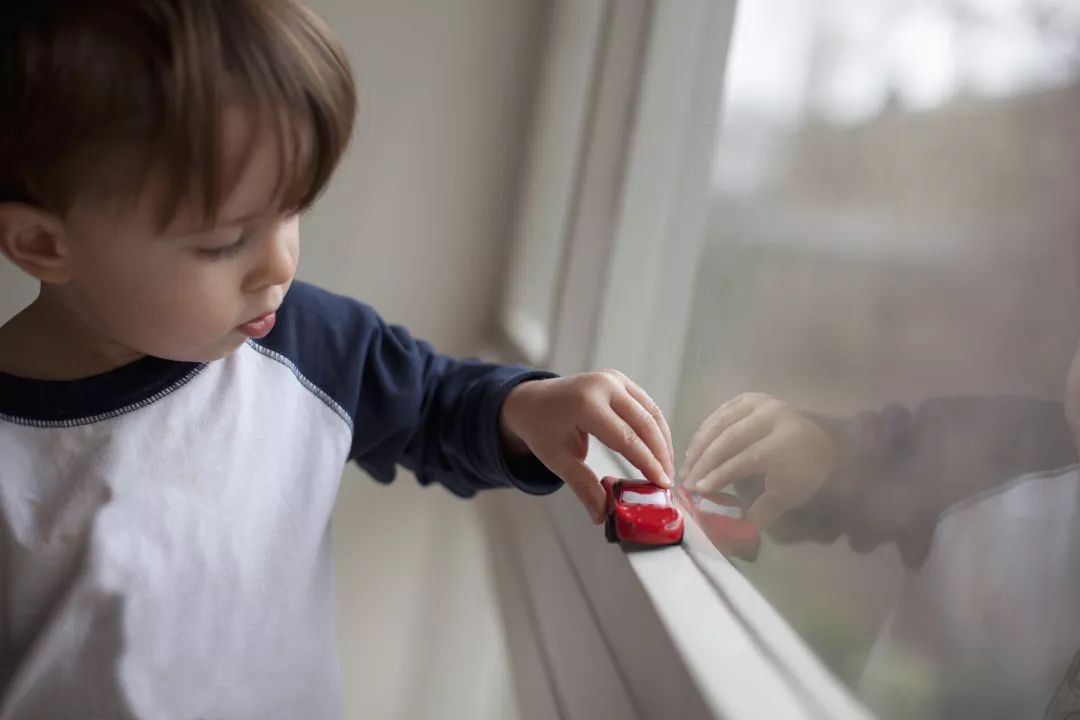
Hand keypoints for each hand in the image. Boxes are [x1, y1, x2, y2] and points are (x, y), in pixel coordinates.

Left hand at [500, 370, 674, 523]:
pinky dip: (655, 428)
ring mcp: (613, 378)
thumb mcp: (557, 459)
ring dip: (662, 441)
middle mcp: (603, 385)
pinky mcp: (620, 380)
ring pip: (651, 412)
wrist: (532, 401)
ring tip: (665, 468)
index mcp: (585, 403)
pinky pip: (645, 405)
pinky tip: (658, 449)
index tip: (662, 484)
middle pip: (644, 423)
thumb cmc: (542, 429)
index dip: (647, 463)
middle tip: (667, 481)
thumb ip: (583, 485)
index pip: (626, 438)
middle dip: (660, 454)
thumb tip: (602, 514)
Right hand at [679, 393, 833, 530]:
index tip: (699, 490)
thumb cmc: (803, 473)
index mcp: (787, 442)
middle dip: (704, 462)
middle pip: (730, 438)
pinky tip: (694, 448)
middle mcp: (773, 417)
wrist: (820, 443)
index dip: (720, 474)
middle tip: (686, 480)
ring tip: (685, 466)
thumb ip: (762, 511)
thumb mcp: (788, 495)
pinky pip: (721, 413)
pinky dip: (705, 430)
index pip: (746, 459)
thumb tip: (733, 528)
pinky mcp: (750, 398)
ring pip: (721, 423)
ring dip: (699, 446)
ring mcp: (761, 403)